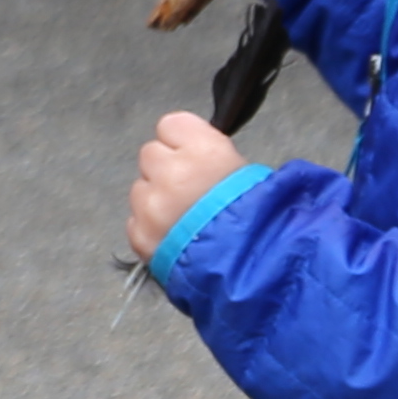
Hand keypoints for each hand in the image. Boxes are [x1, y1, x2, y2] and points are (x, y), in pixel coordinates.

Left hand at [126, 110, 248, 269]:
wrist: (254, 274)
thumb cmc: (262, 222)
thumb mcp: (251, 176)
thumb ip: (214, 157)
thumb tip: (199, 155)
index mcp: (204, 151)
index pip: (171, 125)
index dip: (182, 141)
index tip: (193, 155)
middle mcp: (172, 172)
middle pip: (151, 154)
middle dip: (167, 169)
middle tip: (192, 191)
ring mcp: (151, 206)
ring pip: (140, 188)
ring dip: (157, 199)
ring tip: (186, 220)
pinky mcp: (141, 236)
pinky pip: (136, 221)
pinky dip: (151, 228)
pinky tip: (176, 239)